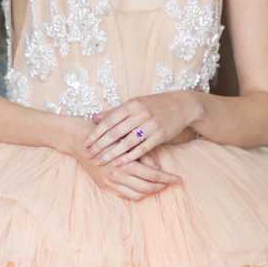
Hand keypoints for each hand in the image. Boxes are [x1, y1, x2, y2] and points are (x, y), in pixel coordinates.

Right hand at [62, 118, 181, 200]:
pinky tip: (144, 188)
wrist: (76, 139)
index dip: (167, 178)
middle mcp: (117, 175)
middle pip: (147, 187)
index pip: (152, 175)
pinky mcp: (103, 185)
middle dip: (162, 186)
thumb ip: (141, 154)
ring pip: (137, 194)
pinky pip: (125, 195)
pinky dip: (137, 194)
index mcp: (124, 162)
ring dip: (151, 191)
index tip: (178, 179)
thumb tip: (158, 168)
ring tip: (160, 186)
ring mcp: (109, 182)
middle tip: (173, 183)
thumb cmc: (102, 133)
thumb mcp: (124, 139)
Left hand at [84, 91, 202, 167]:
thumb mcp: (134, 103)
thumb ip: (114, 112)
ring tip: (100, 161)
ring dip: (112, 153)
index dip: (96, 133)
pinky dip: (129, 157)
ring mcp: (150, 125)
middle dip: (100, 145)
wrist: (182, 105)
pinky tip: (119, 163)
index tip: (85, 143)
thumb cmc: (155, 105)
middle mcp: (140, 114)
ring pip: (127, 142)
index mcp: (131, 104)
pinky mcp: (160, 135)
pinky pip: (141, 148)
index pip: (109, 121)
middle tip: (88, 155)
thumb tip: (94, 118)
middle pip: (115, 132)